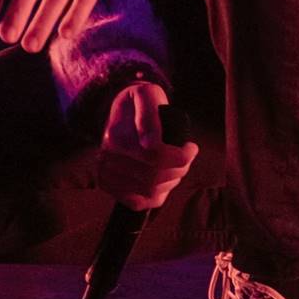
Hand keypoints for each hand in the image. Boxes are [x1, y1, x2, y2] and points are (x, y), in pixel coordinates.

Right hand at [98, 81, 198, 211]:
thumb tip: (149, 142)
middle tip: (187, 157)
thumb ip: (148, 113)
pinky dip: (156, 196)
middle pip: (154, 176)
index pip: (155, 155)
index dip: (181, 155)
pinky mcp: (110, 185)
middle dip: (180, 169)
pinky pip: (137, 203)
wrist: (120, 111)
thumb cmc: (139, 102)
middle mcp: (107, 157)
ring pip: (149, 191)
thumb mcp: (146, 95)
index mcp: (116, 134)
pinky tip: (164, 182)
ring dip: (171, 181)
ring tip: (176, 167)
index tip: (191, 147)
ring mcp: (107, 173)